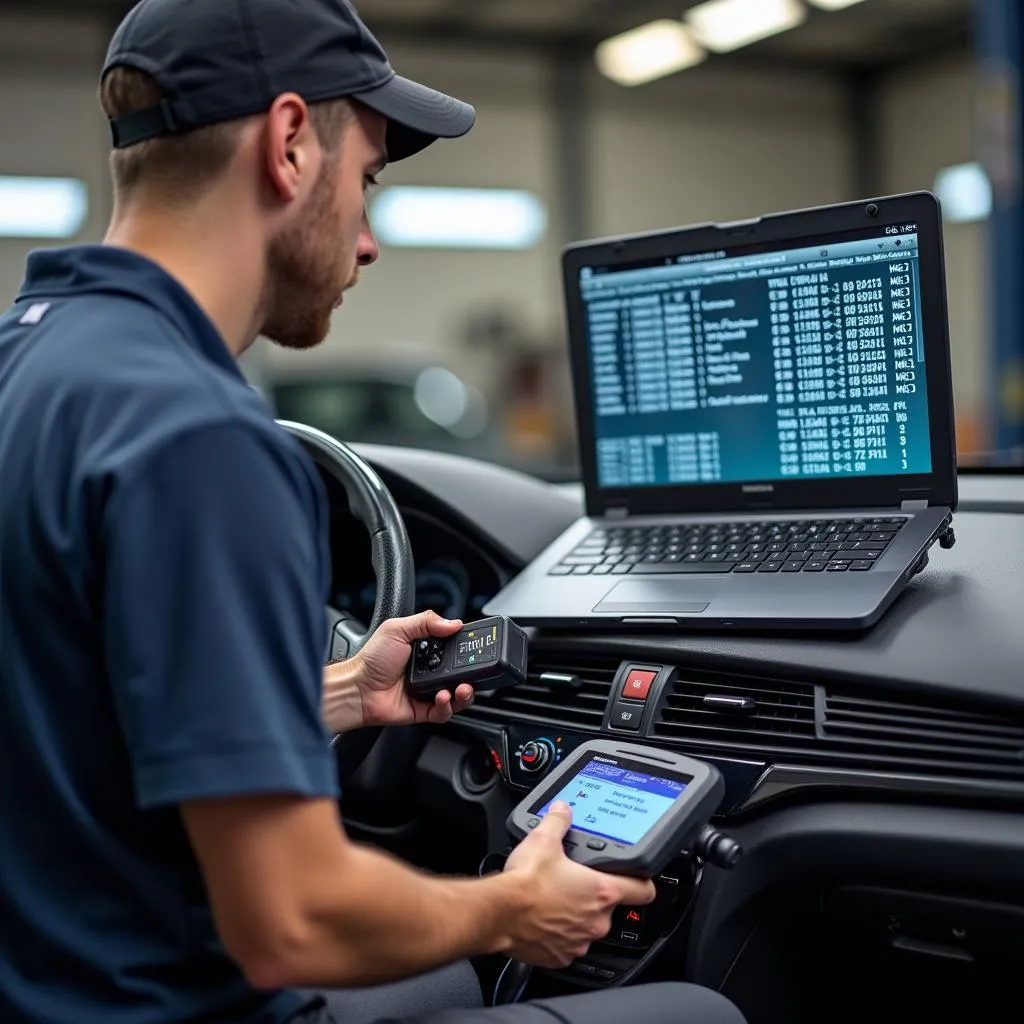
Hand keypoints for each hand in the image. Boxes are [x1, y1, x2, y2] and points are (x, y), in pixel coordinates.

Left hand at [351, 611, 475, 728]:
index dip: (467, 650)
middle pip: (461, 673)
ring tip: (461, 688)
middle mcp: (429, 670)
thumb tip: (453, 622)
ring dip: (464, 693)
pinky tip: (443, 697)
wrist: (357, 688)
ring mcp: (428, 691)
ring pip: (457, 695)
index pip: (455, 649)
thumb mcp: (397, 629)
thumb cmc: (371, 660)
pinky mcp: (424, 710)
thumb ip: (426, 621)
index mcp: (425, 649)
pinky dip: (448, 706)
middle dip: (471, 674)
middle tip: (473, 672)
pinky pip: (444, 712)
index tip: (475, 649)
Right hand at [500, 802, 655, 967]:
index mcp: (601, 891)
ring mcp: (579, 941)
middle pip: (610, 906)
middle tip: (574, 881)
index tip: (638, 877)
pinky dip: (559, 933)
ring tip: (555, 899)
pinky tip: (544, 918)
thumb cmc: (524, 883)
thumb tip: (562, 810)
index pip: (644, 890)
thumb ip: (559, 821)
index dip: (643, 881)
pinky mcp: (561, 956)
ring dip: (576, 914)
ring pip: (588, 926)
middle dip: (595, 895)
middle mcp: (596, 921)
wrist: (498, 913)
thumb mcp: (544, 840)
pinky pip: (568, 943)